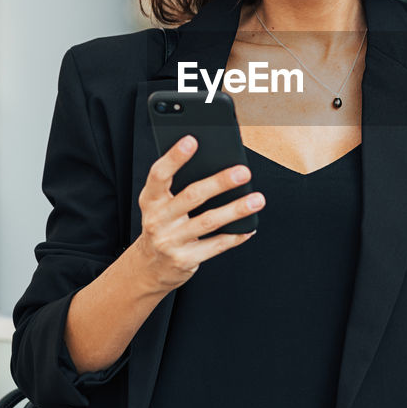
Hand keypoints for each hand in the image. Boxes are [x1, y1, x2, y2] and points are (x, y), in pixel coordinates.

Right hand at [133, 135, 263, 292]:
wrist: (150, 267)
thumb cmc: (163, 225)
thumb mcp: (160, 204)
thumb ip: (178, 186)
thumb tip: (217, 165)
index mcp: (150, 200)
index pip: (159, 174)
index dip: (174, 157)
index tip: (192, 140)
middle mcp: (157, 220)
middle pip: (191, 196)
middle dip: (219, 182)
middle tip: (243, 172)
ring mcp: (170, 242)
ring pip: (208, 222)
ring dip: (235, 210)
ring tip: (257, 199)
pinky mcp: (184, 260)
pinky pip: (215, 246)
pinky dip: (235, 236)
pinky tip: (249, 227)